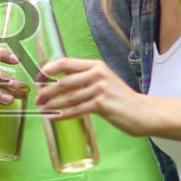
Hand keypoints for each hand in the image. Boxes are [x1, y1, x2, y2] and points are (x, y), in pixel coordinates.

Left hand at [36, 57, 150, 135]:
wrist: (143, 112)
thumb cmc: (120, 98)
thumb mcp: (103, 81)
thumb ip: (84, 79)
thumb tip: (57, 84)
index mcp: (95, 65)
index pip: (65, 63)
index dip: (47, 70)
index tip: (37, 80)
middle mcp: (97, 74)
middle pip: (63, 81)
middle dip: (46, 91)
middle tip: (37, 99)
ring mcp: (100, 89)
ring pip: (68, 98)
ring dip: (52, 105)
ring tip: (42, 109)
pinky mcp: (102, 105)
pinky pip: (76, 110)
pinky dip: (62, 115)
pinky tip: (53, 118)